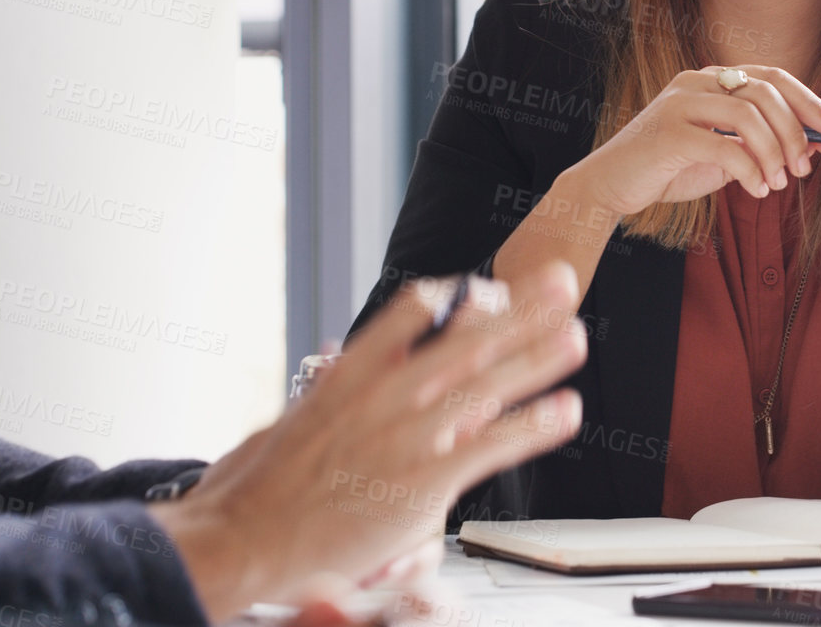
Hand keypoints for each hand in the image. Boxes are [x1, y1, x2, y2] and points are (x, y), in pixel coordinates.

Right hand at [152, 266, 587, 620]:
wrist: (243, 537)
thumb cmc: (257, 491)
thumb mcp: (292, 420)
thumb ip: (328, 391)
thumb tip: (336, 366)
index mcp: (350, 373)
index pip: (411, 314)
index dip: (457, 297)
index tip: (488, 284)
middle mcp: (383, 393)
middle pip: (465, 340)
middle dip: (519, 310)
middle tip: (558, 283)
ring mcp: (405, 435)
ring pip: (488, 384)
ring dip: (539, 357)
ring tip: (577, 336)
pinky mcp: (422, 482)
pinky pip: (492, 446)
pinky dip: (534, 425)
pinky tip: (566, 410)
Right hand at [570, 65, 820, 217]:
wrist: (611, 185)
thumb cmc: (668, 169)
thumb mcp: (720, 152)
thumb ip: (754, 143)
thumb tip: (808, 148)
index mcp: (710, 79)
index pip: (770, 76)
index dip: (807, 99)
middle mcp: (696, 82)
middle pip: (765, 92)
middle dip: (795, 131)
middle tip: (805, 166)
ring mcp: (680, 105)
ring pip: (748, 116)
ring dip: (775, 152)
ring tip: (779, 182)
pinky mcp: (669, 135)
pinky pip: (725, 147)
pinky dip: (751, 171)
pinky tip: (757, 191)